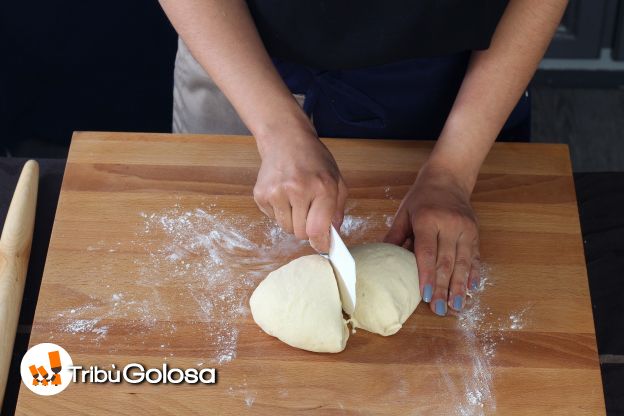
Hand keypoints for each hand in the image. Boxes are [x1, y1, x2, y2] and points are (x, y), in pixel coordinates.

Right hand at [253, 127, 347, 252]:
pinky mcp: (261, 194)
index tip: (322, 246)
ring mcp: (276, 192)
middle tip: (309, 211)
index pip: (317, 230)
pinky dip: (280, 212)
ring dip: (292, 221)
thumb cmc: (314, 160)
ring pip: (286, 228)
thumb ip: (337, 209)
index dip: (320, 243)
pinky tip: (284, 195)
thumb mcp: (336, 180)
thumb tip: (332, 234)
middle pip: (301, 233)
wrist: (285, 140)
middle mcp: (298, 190)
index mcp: (322, 187)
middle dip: (307, 228)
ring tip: (296, 201)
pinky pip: (272, 218)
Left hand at [384, 161, 479, 315]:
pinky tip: (471, 289)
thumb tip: (382, 260)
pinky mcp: (475, 232)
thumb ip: (395, 237)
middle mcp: (449, 224)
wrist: (448, 179)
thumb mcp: (404, 213)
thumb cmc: (421, 198)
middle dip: (443, 288)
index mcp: (427, 219)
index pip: (427, 252)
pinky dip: (473, 274)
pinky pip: (475, 257)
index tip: (426, 295)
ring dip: (460, 287)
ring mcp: (465, 228)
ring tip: (457, 306)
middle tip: (440, 309)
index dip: (426, 275)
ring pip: (464, 263)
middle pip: (446, 261)